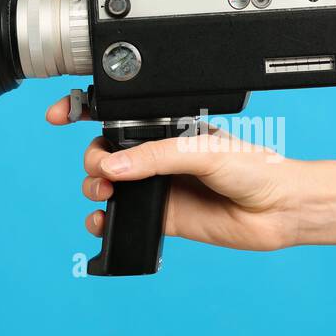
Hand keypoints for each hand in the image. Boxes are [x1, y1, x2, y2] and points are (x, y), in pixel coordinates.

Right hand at [44, 96, 335, 251]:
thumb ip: (155, 157)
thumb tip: (113, 168)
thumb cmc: (254, 168)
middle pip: (106, 153)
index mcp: (169, 128)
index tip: (59, 115)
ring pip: (109, 187)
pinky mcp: (164, 218)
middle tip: (102, 172)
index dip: (84, 112)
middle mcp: (160, 157)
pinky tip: (104, 223)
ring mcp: (160, 187)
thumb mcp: (200, 151)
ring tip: (105, 195)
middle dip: (92, 161)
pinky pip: (123, 219)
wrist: (277, 209)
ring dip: (94, 190)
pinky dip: (105, 222)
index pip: (120, 116)